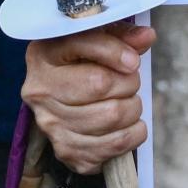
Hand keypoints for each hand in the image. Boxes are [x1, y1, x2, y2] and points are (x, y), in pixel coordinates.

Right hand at [23, 22, 152, 178]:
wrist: (63, 105)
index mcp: (43, 55)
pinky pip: (115, 145)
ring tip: (127, 101)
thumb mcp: (95, 41)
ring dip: (133, 108)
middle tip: (129, 82)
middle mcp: (40, 91)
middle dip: (128, 82)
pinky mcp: (67, 152)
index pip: (84, 46)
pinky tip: (128, 124)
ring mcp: (51, 125)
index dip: (117, 51)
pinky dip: (133, 133)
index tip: (133, 60)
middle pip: (101, 84)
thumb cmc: (81, 67)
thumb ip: (121, 35)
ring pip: (112, 115)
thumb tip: (146, 36)